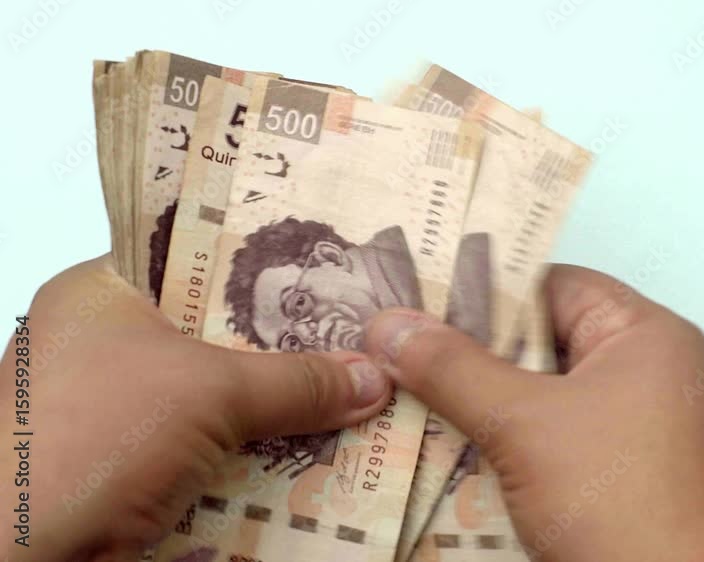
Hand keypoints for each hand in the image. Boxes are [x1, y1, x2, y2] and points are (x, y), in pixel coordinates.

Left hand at [0, 255, 392, 561]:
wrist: (20, 556)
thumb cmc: (90, 439)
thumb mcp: (209, 391)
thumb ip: (295, 382)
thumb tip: (371, 378)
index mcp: (102, 294)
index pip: (197, 260)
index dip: (267, 268)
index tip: (332, 272)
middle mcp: (106, 346)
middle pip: (218, 335)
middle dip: (287, 347)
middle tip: (359, 338)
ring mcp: (118, 411)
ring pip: (219, 398)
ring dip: (278, 408)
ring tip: (357, 393)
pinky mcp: (133, 468)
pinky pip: (212, 449)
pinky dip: (256, 454)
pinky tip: (317, 450)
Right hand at [366, 265, 703, 561]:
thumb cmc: (616, 501)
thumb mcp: (522, 424)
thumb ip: (453, 369)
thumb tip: (390, 325)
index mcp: (650, 336)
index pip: (558, 286)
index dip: (489, 289)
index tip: (422, 299)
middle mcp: (658, 375)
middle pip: (551, 343)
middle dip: (478, 354)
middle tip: (406, 353)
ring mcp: (650, 431)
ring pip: (553, 398)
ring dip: (492, 405)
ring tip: (418, 401)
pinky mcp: (635, 478)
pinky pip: (566, 442)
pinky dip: (518, 445)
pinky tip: (463, 455)